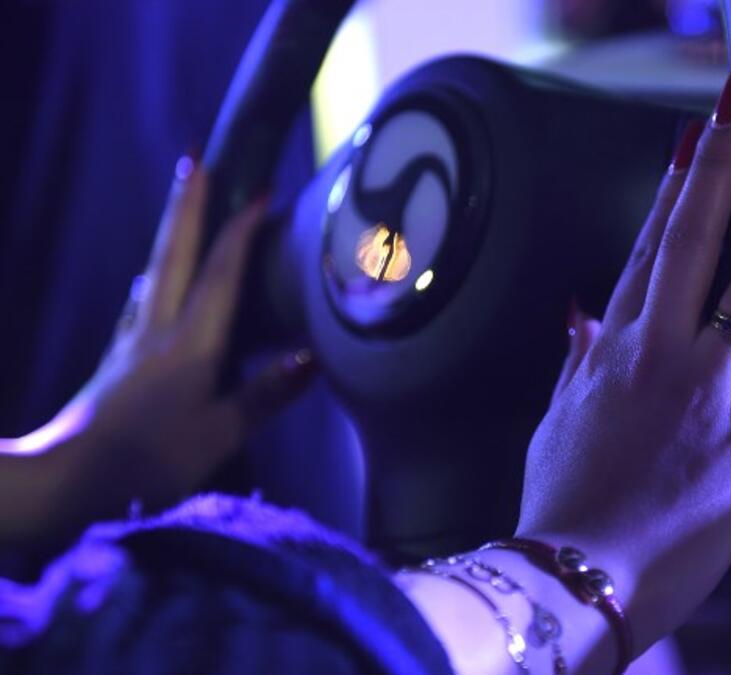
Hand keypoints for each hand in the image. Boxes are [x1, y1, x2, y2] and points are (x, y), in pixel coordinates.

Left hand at [1, 158, 315, 538]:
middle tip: (195, 159)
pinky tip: (149, 283)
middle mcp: (158, 330)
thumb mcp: (218, 434)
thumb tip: (313, 356)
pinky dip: (154, 278)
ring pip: (154, 272)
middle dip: (188, 205)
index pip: (222, 273)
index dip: (242, 230)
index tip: (263, 190)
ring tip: (181, 206)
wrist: (64, 479)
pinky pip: (141, 303)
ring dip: (171, 234)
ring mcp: (132, 344)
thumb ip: (265, 394)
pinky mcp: (116, 364)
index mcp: (190, 343)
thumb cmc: (147, 461)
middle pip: (174, 254)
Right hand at [516, 72, 730, 657]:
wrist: (575, 574)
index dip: (674, 186)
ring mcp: (712, 390)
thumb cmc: (562, 504)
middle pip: (694, 238)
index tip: (694, 138)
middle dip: (720, 164)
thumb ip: (576, 362)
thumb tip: (581, 314)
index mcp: (614, 346)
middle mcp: (662, 351)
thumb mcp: (558, 421)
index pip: (648, 246)